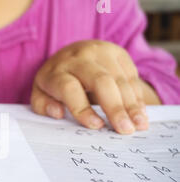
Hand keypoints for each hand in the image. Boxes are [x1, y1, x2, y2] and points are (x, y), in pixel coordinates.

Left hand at [31, 40, 155, 133]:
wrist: (68, 55)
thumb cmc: (54, 83)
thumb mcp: (40, 95)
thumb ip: (44, 106)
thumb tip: (58, 113)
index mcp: (56, 71)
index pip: (69, 88)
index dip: (83, 109)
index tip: (96, 127)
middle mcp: (78, 58)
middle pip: (100, 81)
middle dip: (115, 107)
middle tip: (125, 130)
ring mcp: (100, 52)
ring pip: (119, 78)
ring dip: (132, 104)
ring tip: (139, 125)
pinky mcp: (117, 52)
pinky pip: (131, 75)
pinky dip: (137, 96)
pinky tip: (140, 113)